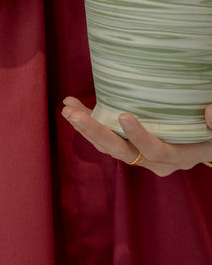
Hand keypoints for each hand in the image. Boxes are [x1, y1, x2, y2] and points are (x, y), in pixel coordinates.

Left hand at [61, 97, 211, 175]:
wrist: (206, 143)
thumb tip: (208, 112)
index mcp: (177, 157)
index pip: (156, 151)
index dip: (140, 136)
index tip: (125, 116)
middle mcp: (153, 160)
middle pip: (121, 151)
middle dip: (95, 132)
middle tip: (74, 115)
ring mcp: (139, 154)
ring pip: (108, 145)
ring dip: (85, 127)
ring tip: (67, 108)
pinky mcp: (129, 144)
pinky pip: (105, 135)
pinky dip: (88, 120)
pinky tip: (71, 104)